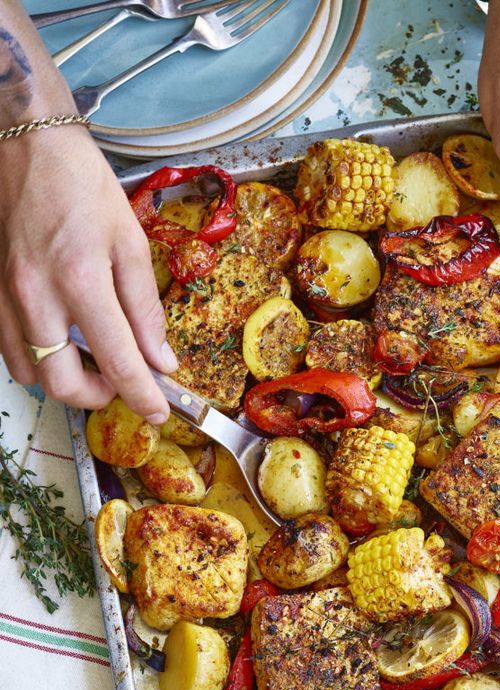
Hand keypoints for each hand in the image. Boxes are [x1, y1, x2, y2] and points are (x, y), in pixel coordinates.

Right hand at [0, 126, 174, 421]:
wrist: (24, 144)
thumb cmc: (81, 184)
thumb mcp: (130, 240)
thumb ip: (145, 307)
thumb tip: (160, 357)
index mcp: (81, 282)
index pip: (119, 362)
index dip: (142, 397)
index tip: (158, 412)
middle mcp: (36, 297)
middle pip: (63, 385)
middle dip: (97, 397)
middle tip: (120, 382)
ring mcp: (4, 297)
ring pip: (30, 373)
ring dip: (64, 379)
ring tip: (90, 359)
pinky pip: (8, 350)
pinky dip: (37, 359)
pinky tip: (58, 340)